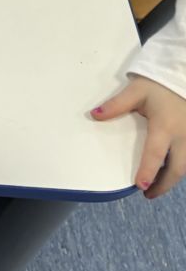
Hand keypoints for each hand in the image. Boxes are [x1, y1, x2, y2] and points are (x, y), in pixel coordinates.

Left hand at [93, 75, 185, 197]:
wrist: (182, 75)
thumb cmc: (159, 85)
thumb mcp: (136, 91)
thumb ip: (116, 105)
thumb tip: (93, 115)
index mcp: (165, 126)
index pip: (156, 154)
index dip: (149, 171)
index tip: (140, 186)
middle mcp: (183, 136)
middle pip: (177, 169)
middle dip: (164, 185)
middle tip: (148, 194)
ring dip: (173, 178)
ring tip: (157, 185)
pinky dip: (180, 166)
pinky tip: (170, 169)